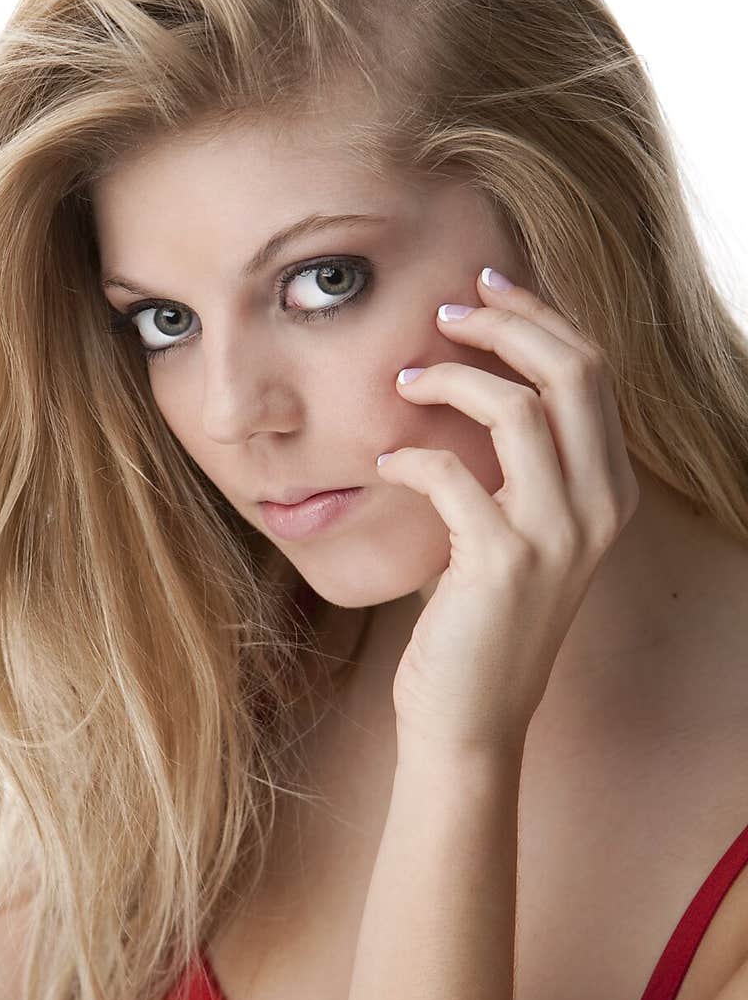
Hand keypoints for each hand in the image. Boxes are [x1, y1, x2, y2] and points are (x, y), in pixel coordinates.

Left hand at [376, 267, 639, 767]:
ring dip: (449, 380)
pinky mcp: (502, 562)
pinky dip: (410, 455)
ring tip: (403, 381)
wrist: (470, 713)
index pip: (593, 370)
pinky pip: (452, 472)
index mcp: (611, 488)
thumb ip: (523, 460)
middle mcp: (601, 506)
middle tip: (444, 311)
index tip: (484, 286)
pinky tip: (387, 462)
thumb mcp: (521, 526)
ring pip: (518, 408)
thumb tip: (478, 370)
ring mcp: (558, 535)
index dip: (539, 316)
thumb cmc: (483, 613)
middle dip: (505, 323)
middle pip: (574, 371)